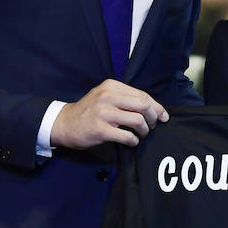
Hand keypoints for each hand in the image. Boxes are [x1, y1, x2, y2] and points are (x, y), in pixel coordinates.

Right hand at [50, 79, 167, 148]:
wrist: (64, 123)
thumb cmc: (89, 111)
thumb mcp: (104, 96)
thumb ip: (124, 98)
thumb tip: (152, 107)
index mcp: (111, 86)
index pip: (141, 95)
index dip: (156, 106)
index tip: (163, 115)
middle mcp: (108, 96)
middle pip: (143, 105)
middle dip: (153, 117)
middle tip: (152, 126)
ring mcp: (103, 113)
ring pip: (138, 120)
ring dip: (144, 130)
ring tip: (142, 134)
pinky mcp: (100, 130)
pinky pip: (127, 136)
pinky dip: (133, 140)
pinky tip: (132, 141)